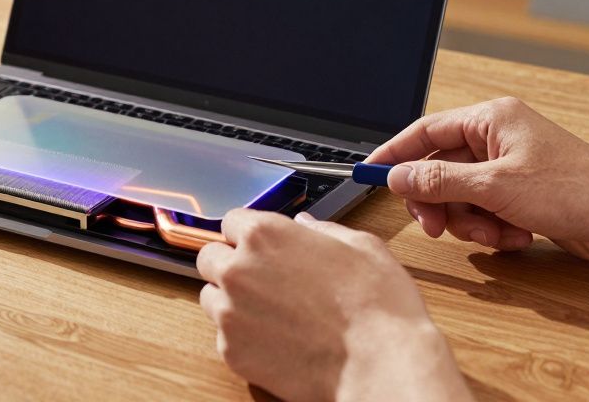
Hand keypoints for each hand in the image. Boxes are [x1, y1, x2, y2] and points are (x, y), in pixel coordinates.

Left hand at [197, 209, 469, 401]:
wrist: (378, 366)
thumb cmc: (376, 307)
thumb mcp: (361, 247)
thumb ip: (323, 230)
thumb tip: (305, 225)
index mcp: (264, 235)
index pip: (231, 221)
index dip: (249, 234)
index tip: (262, 247)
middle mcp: (238, 270)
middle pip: (210, 257)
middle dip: (230, 264)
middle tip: (263, 280)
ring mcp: (230, 313)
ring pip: (211, 298)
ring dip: (231, 300)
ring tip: (272, 313)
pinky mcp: (232, 352)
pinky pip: (224, 336)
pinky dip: (243, 337)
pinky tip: (278, 340)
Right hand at [366, 96, 588, 263]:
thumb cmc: (577, 190)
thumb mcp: (495, 187)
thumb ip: (439, 181)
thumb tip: (398, 177)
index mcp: (491, 119)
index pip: (425, 131)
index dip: (395, 155)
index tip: (371, 174)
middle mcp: (498, 139)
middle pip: (439, 169)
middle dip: (438, 202)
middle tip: (435, 226)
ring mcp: (510, 168)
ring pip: (461, 197)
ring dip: (470, 222)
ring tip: (495, 234)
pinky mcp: (521, 196)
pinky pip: (484, 212)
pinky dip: (493, 230)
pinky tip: (516, 237)